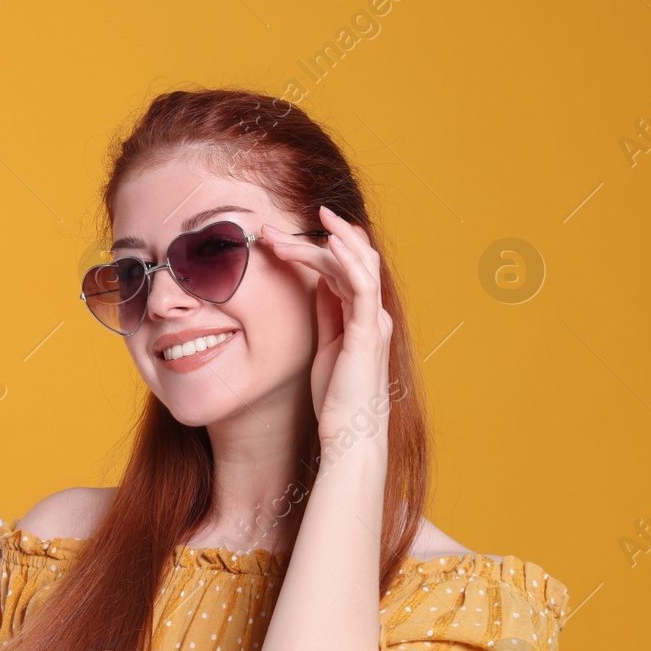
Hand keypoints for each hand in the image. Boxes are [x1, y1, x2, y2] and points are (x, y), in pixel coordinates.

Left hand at [260, 205, 392, 449]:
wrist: (350, 434)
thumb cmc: (337, 397)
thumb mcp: (325, 346)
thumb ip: (326, 314)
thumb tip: (316, 283)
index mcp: (360, 317)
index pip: (342, 269)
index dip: (316, 249)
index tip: (280, 238)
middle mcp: (371, 314)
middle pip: (350, 261)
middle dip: (319, 237)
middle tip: (279, 228)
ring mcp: (371, 322)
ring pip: (358, 265)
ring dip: (333, 238)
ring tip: (315, 216)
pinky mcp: (366, 333)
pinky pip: (361, 288)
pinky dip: (348, 261)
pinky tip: (330, 243)